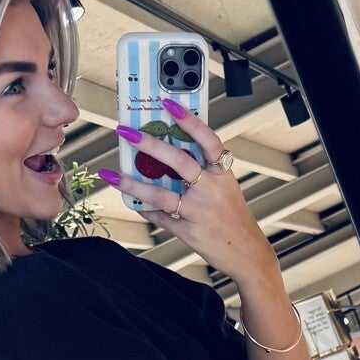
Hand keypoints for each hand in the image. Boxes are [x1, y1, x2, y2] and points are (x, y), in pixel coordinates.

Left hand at [97, 103, 272, 284]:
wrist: (248, 254)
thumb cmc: (234, 218)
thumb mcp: (227, 188)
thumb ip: (205, 171)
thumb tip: (170, 152)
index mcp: (223, 175)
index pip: (208, 141)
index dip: (190, 122)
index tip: (170, 105)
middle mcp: (212, 191)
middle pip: (179, 162)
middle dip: (150, 144)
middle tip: (127, 132)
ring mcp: (199, 212)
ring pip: (161, 194)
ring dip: (133, 183)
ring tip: (112, 174)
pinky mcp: (189, 231)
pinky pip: (160, 217)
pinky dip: (144, 208)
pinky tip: (132, 201)